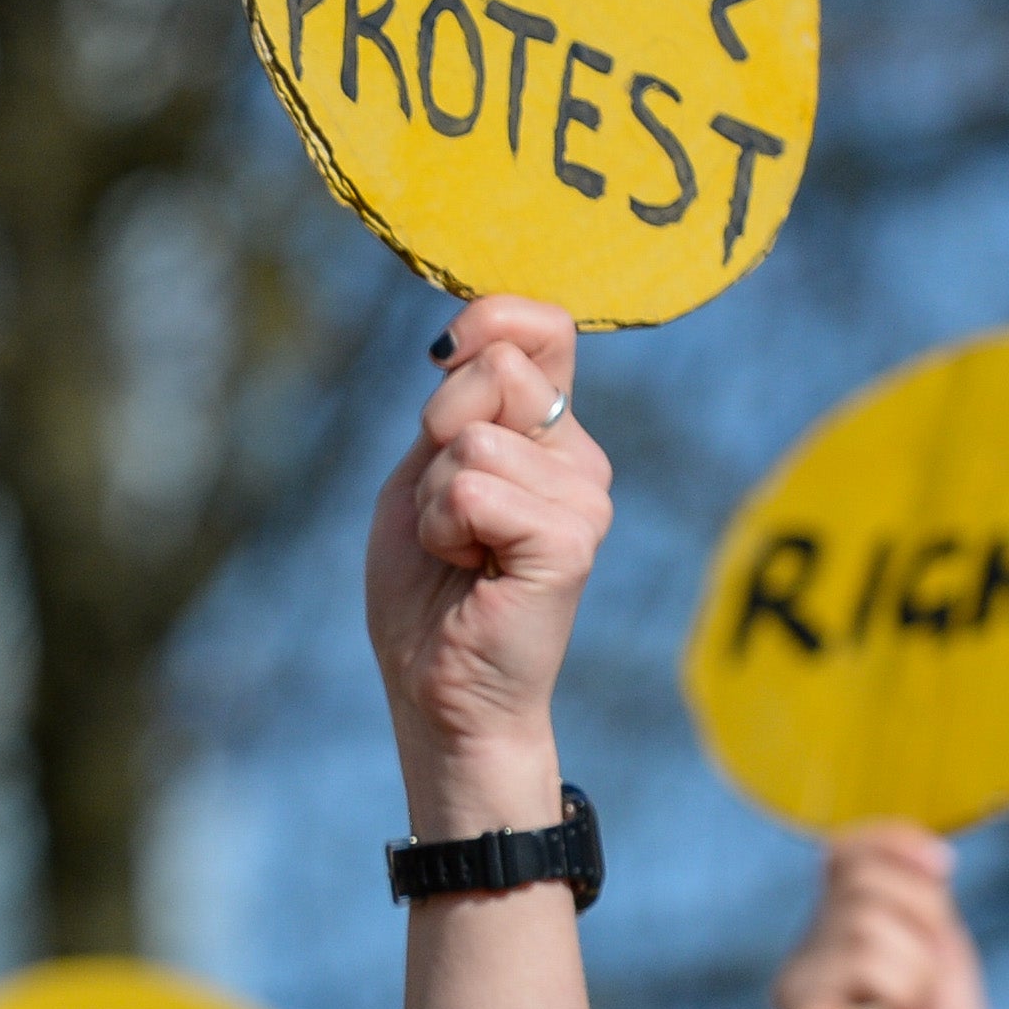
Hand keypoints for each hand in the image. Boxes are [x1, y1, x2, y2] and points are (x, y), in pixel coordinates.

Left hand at [364, 294, 611, 832]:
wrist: (437, 686)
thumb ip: (454, 403)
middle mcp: (581, 457)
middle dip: (438, 429)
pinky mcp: (571, 540)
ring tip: (458, 550)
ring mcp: (585, 498)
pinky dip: (443, 527)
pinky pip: (473, 488)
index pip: (540, 325)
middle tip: (445, 509)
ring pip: (471, 437)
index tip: (442, 363)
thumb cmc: (426, 585)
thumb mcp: (423, 472)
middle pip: (499, 367)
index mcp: (550, 432)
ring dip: (432, 499)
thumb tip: (464, 338)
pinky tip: (470, 570)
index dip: (486, 323)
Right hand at [770, 825, 992, 1008]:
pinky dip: (899, 992)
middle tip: (924, 990)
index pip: (850, 850)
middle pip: (866, 878)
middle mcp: (807, 950)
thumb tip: (928, 852)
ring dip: (915, 972)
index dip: (896, 842)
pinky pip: (860, 959)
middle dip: (923, 924)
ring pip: (866, 920)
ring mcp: (795, 979)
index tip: (944, 866)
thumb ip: (925, 900)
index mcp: (838, 932)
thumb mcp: (944, 954)